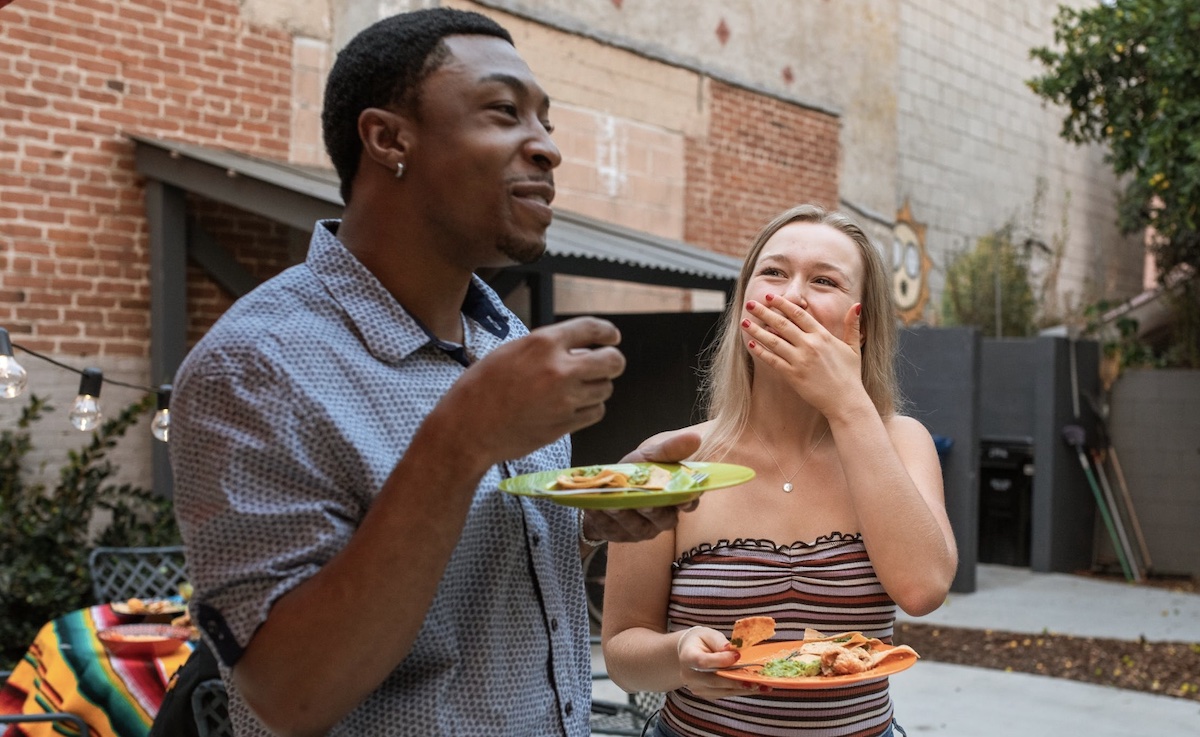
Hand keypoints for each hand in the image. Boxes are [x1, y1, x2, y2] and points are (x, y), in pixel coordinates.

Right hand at [435, 316, 624, 466]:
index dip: (607, 331)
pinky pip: (596, 412)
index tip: (612, 336)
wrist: (468, 428)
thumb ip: (546, 347)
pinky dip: (591, 408)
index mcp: (543, 343)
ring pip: (606, 389)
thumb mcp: (511, 352)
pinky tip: (577, 406)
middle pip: (612, 361)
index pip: (591, 328)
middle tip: (608, 363)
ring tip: (582, 388)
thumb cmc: (481, 388)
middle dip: (613, 361)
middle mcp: (559, 369)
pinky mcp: (565, 424)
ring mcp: (565, 400)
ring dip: (598, 386)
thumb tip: (577, 349)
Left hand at [580, 430, 703, 542]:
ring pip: (637, 526)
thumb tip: (695, 437)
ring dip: (623, 514)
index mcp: (673, 499)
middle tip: (640, 501)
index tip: (682, 500)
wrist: (603, 486)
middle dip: (651, 510)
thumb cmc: (634, 472)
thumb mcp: (649, 457)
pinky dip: (602, 519)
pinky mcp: (619, 536)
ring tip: (610, 503)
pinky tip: (594, 509)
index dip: (687, 502)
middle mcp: (661, 518)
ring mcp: (641, 530)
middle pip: (663, 519)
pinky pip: (612, 530)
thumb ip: (669, 450)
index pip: (689, 503)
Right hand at [676, 626, 770, 698]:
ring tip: (763, 685)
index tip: (738, 656)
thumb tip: (731, 650)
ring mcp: (698, 688)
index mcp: (688, 657)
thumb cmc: (700, 641)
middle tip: (757, 679)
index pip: (703, 662)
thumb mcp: (708, 634)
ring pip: (723, 690)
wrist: (688, 653)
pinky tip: (757, 687)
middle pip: (715, 680)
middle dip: (737, 680)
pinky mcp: (707, 694)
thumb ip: (719, 642)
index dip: (721, 661)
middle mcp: (690, 676)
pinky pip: (726, 694)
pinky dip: (741, 690)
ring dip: (744, 688)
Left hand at [742, 295, 865, 416]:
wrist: (846, 401)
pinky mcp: (793, 375)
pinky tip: (751, 344)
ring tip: (744, 322)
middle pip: (782, 324)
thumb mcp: (853, 347)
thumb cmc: (850, 375)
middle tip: (750, 304)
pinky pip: (773, 360)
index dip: (782, 304)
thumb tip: (857, 305)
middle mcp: (810, 345)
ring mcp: (800, 360)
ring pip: (773, 341)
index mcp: (823, 336)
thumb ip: (852, 325)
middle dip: (764, 312)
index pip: (798, 314)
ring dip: (757, 330)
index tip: (770, 296)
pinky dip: (761, 351)